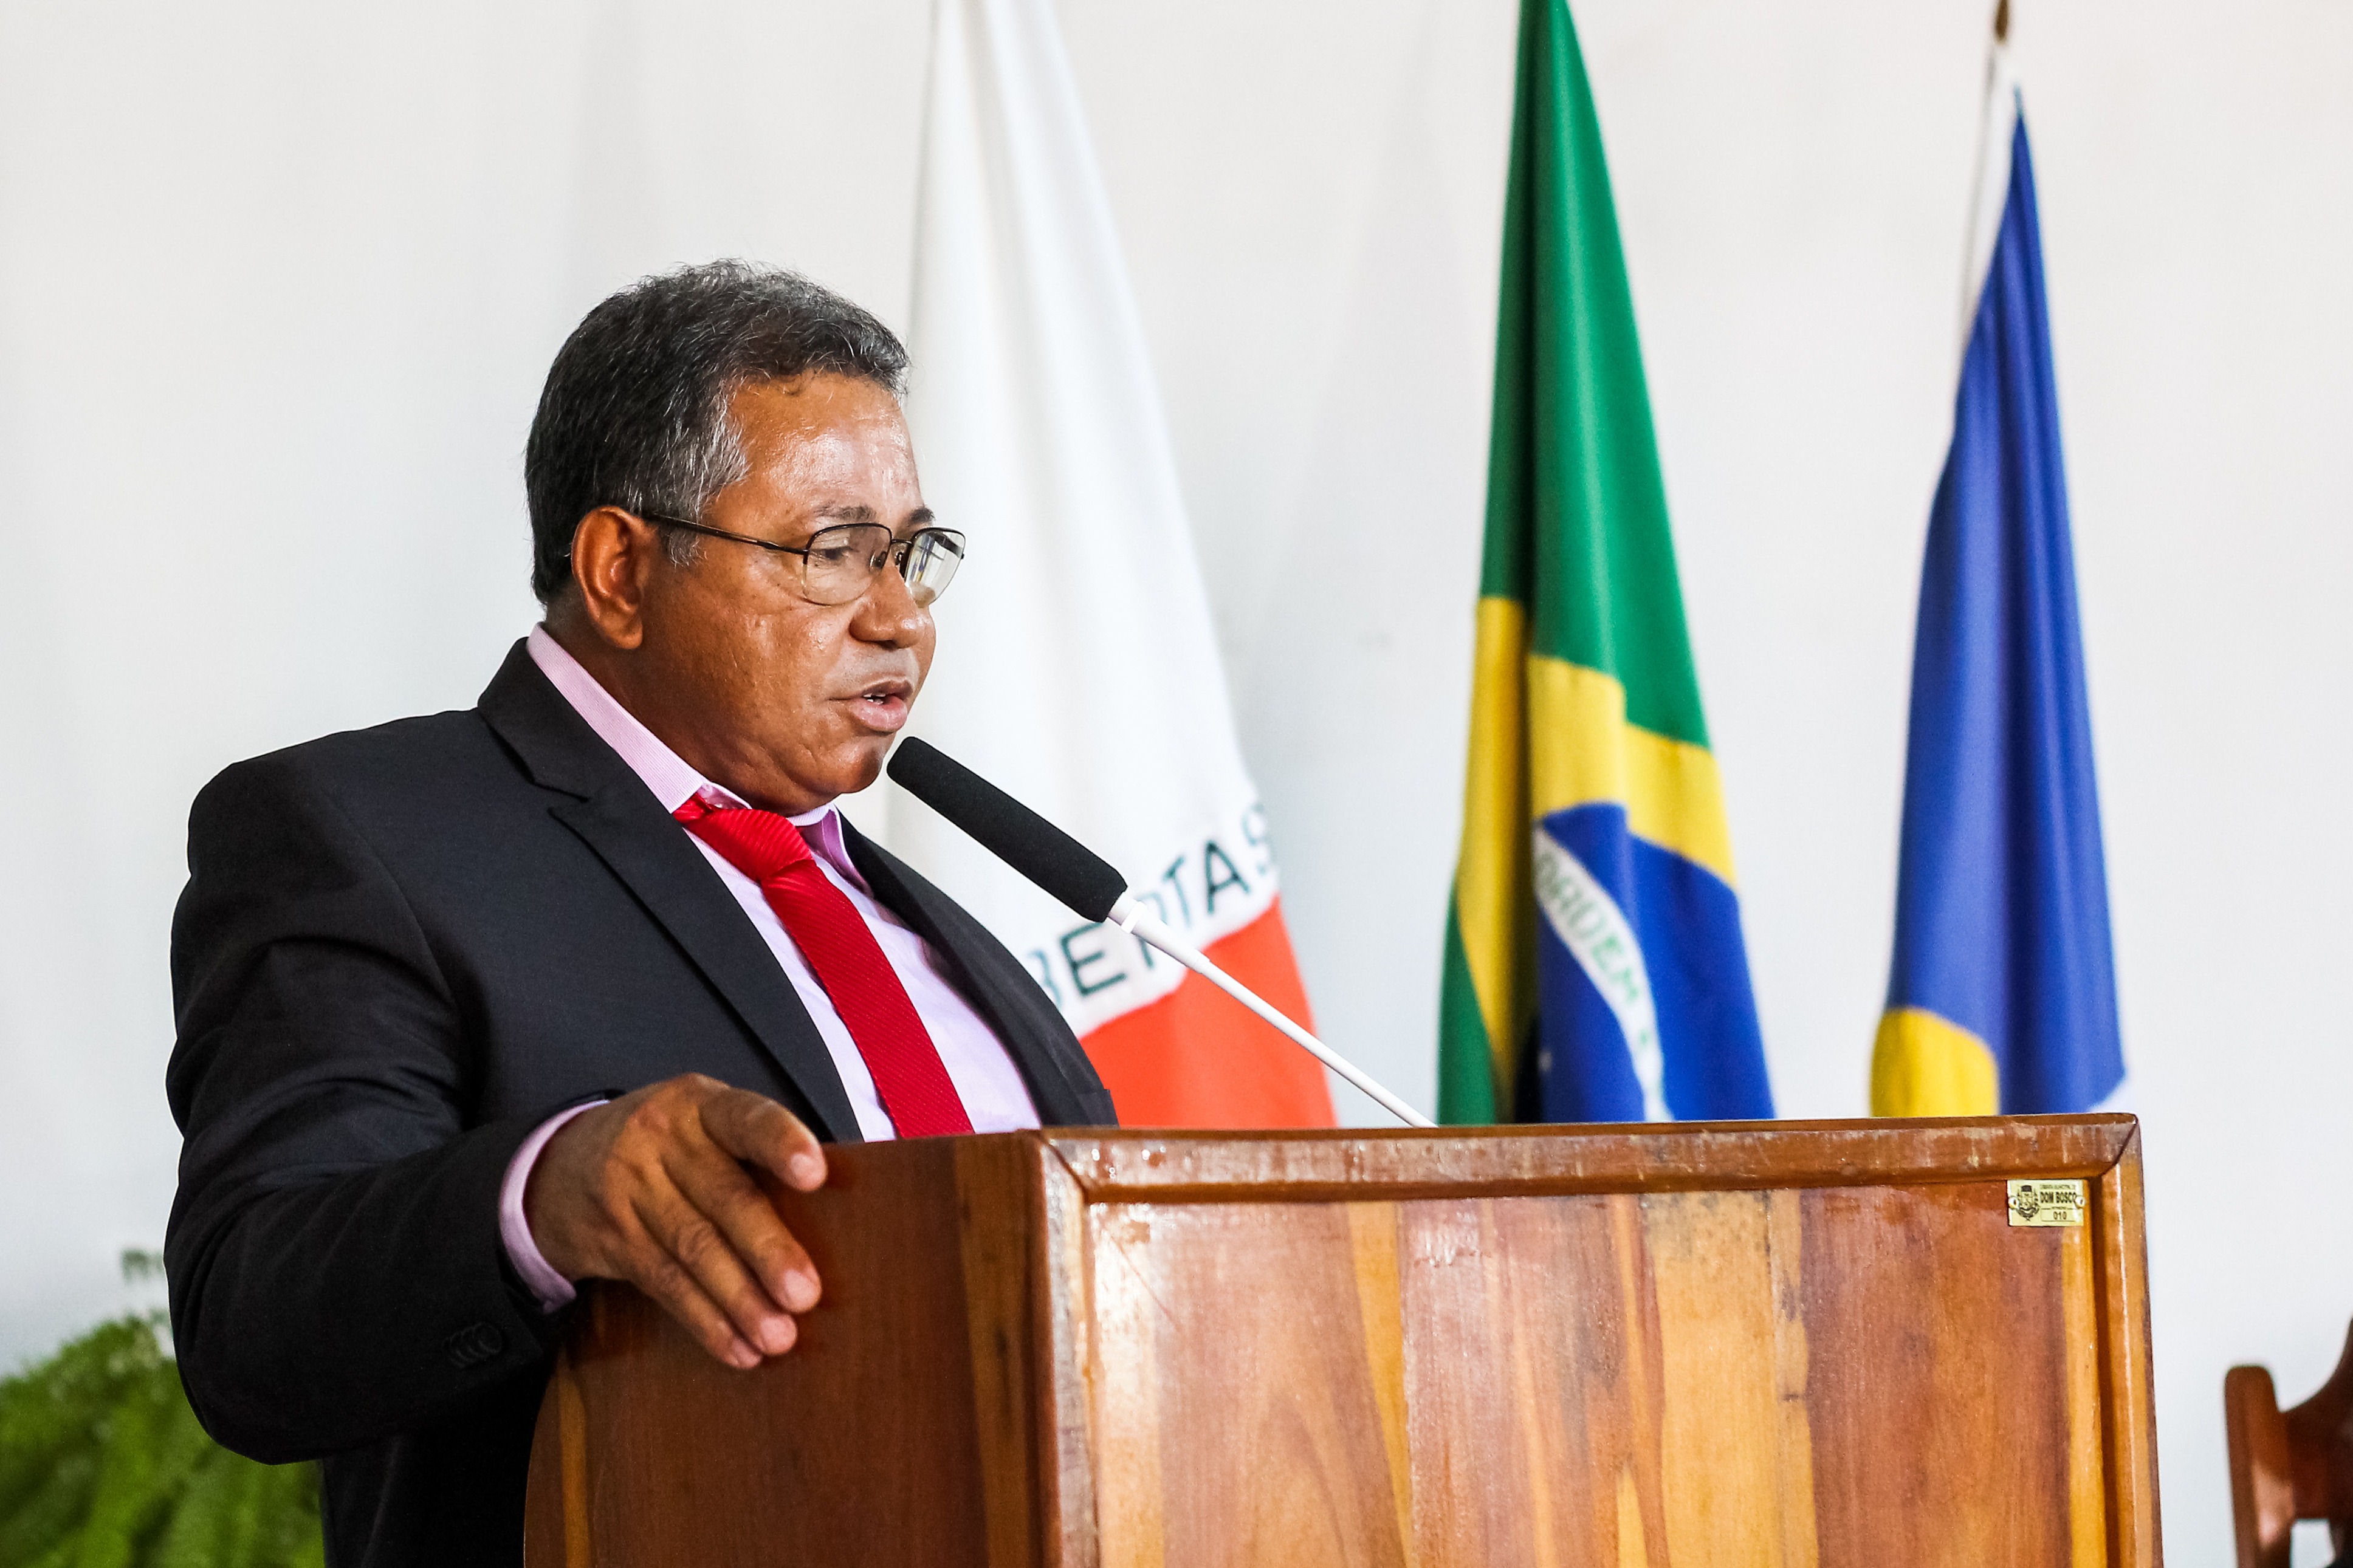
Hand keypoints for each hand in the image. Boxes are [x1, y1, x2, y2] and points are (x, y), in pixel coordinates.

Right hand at [524, 1073, 827, 1368]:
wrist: (559, 1164)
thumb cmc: (668, 1147)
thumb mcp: (701, 1125)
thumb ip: (752, 1154)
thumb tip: (837, 1212)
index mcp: (700, 1104)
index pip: (746, 1118)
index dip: (780, 1143)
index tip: (815, 1174)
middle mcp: (662, 1140)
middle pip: (723, 1196)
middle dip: (767, 1249)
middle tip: (805, 1294)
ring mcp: (630, 1188)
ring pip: (693, 1248)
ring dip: (740, 1299)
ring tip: (779, 1336)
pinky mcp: (612, 1237)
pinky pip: (664, 1282)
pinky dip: (705, 1321)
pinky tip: (737, 1348)